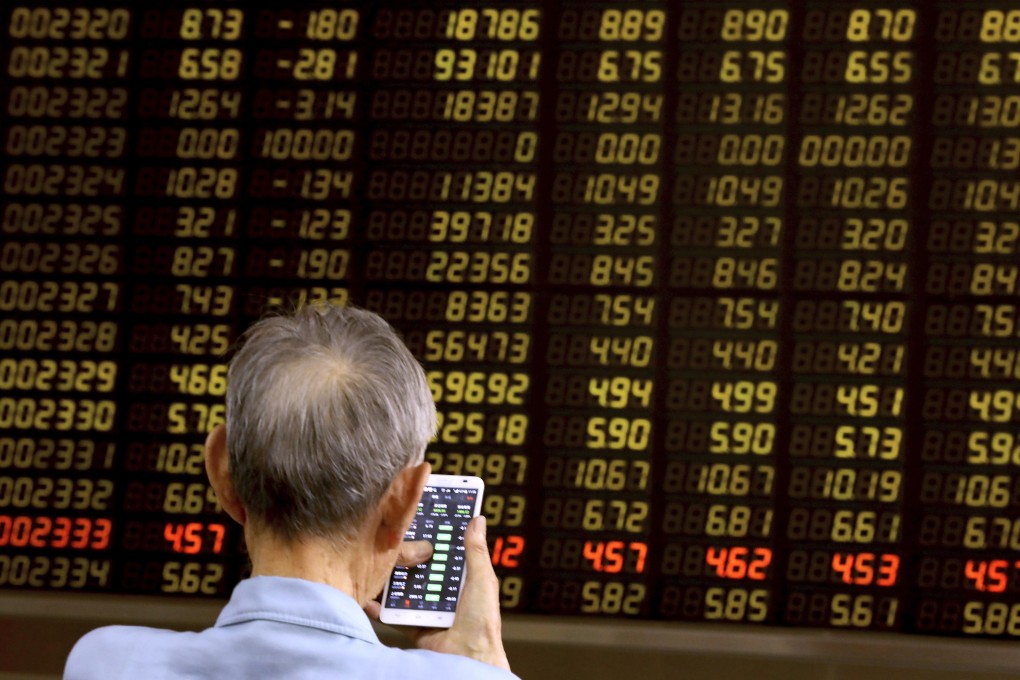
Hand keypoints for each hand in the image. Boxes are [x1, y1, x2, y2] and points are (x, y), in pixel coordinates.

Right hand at [367, 517, 510, 670]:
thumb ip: (476, 551)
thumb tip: (478, 520)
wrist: (468, 657)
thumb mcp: (481, 580)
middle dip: (409, 557)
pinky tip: (371, 598)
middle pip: (422, 569)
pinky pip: (395, 615)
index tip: (421, 520)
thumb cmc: (482, 622)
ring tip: (377, 564)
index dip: (436, 538)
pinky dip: (381, 609)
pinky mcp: (414, 625)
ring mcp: (428, 609)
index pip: (446, 554)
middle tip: (393, 540)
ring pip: (406, 590)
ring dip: (392, 581)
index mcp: (462, 580)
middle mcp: (444, 593)